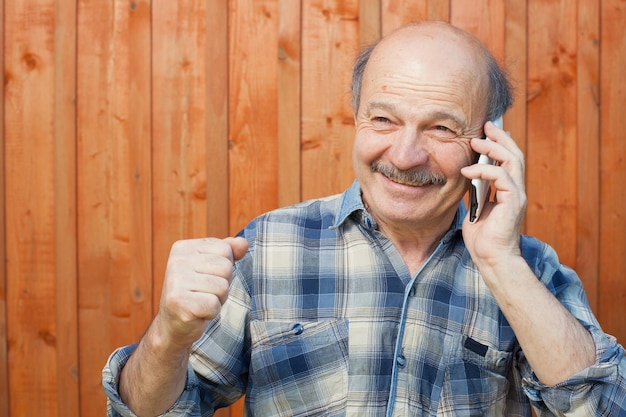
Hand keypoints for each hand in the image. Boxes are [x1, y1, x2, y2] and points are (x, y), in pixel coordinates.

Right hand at [155, 236, 248, 348]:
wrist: (173, 326)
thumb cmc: (196, 294)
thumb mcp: (212, 268)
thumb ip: (228, 252)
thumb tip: (243, 243)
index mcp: (184, 248)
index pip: (225, 249)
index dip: (224, 268)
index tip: (206, 278)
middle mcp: (177, 261)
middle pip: (226, 268)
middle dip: (222, 285)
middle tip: (204, 293)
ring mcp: (176, 281)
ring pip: (222, 287)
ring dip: (217, 300)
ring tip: (201, 302)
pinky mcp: (179, 302)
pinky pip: (214, 304)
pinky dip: (211, 313)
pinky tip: (197, 313)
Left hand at [460, 121, 526, 266]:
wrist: (491, 259)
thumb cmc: (482, 238)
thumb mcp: (475, 208)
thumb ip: (475, 191)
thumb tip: (466, 175)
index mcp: (509, 191)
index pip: (508, 161)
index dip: (499, 144)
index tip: (486, 132)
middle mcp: (516, 191)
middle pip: (514, 155)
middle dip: (500, 138)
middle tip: (486, 125)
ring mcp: (517, 195)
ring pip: (511, 161)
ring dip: (493, 148)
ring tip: (476, 142)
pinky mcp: (513, 201)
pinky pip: (501, 177)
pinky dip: (483, 170)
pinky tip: (466, 171)